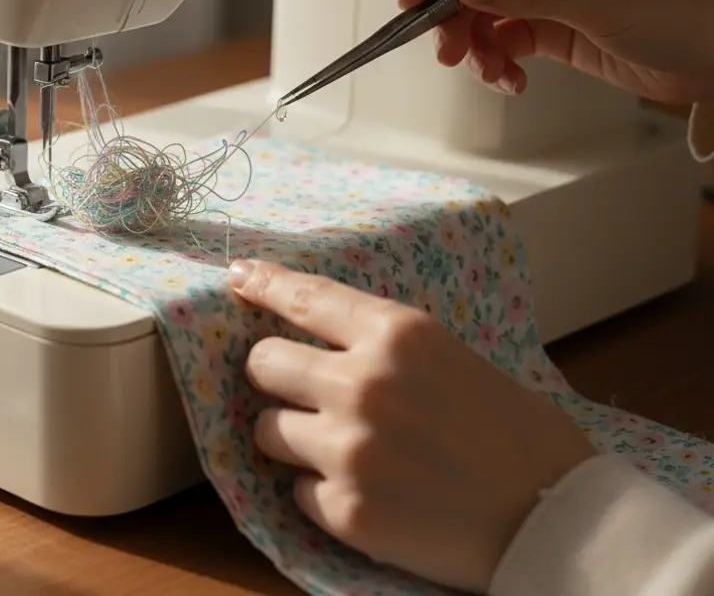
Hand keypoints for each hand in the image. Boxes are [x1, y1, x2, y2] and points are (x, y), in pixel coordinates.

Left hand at [227, 259, 595, 593]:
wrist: (561, 523)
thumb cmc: (520, 437)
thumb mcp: (456, 359)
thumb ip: (387, 348)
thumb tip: (324, 341)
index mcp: (398, 334)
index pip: (305, 297)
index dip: (263, 284)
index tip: (237, 276)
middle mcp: (362, 383)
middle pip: (263, 362)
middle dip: (275, 377)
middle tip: (301, 394)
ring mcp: (347, 448)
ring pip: (264, 430)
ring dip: (290, 439)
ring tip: (340, 451)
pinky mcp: (343, 509)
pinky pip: (295, 490)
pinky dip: (320, 493)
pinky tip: (368, 495)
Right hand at [400, 0, 713, 103]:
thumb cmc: (684, 13)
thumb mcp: (602, 0)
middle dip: (458, 15)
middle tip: (445, 52)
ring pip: (488, 11)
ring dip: (476, 45)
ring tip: (489, 75)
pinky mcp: (557, 27)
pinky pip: (508, 40)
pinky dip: (499, 63)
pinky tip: (511, 82)